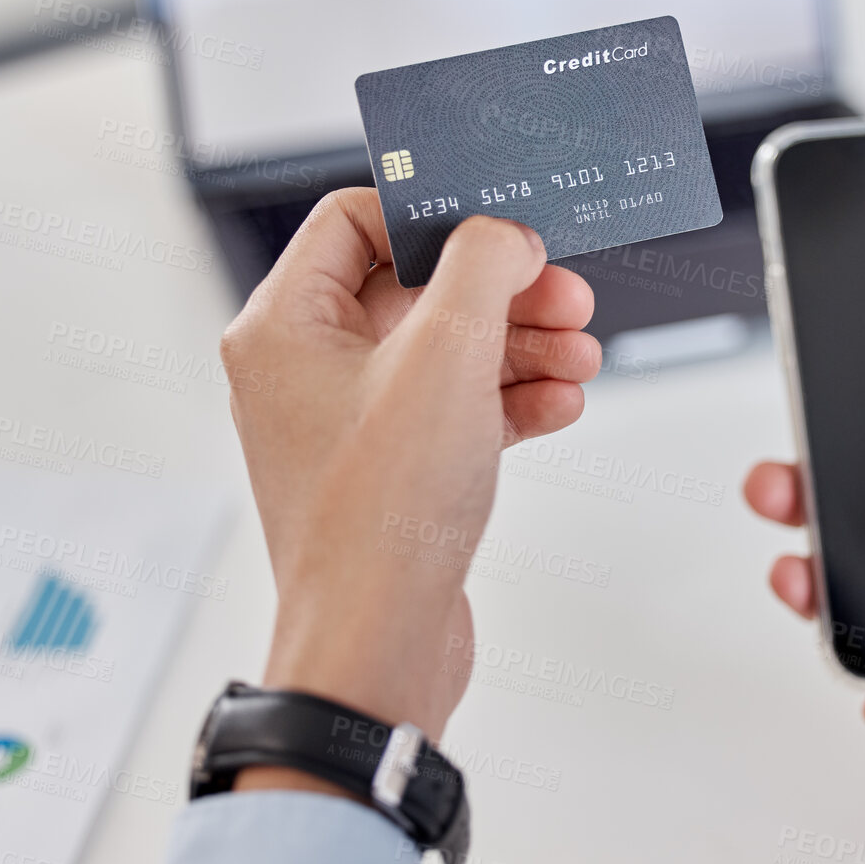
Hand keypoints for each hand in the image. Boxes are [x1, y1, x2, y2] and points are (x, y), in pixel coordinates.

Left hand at [220, 189, 600, 746]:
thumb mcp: (446, 358)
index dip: (433, 216)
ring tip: (582, 356)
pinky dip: (508, 400)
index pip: (352, 221)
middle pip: (412, 288)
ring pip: (443, 351)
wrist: (379, 647)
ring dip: (519, 344)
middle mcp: (303, 370)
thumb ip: (482, 268)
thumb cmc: (382, 515)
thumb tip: (505, 235)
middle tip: (568, 294)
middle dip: (501, 290)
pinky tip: (560, 404)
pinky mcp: (388, 473)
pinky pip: (452, 410)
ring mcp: (346, 425)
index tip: (503, 229)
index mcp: (282, 327)